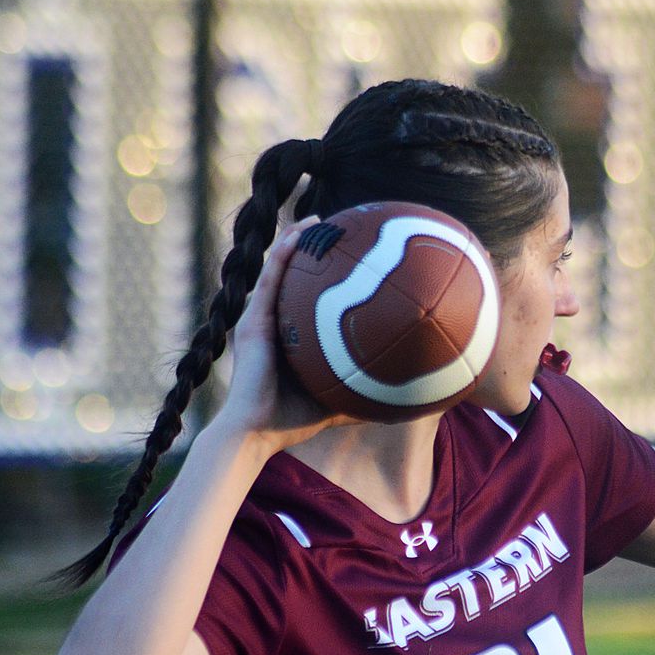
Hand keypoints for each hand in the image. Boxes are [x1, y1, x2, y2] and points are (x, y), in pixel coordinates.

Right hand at [213, 216, 360, 451]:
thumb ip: (360, 395)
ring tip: (317, 221)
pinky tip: (299, 236)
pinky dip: (283, 255)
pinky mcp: (253, 322)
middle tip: (337, 231)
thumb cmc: (291, 422)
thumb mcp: (335, 402)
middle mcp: (274, 324)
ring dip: (295, 242)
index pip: (306, 301)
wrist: (255, 433)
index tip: (351, 262)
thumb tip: (401, 402)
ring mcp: (260, 320)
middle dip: (311, 252)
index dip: (324, 279)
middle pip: (292, 279)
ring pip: (278, 271)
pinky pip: (270, 280)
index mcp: (289, 339)